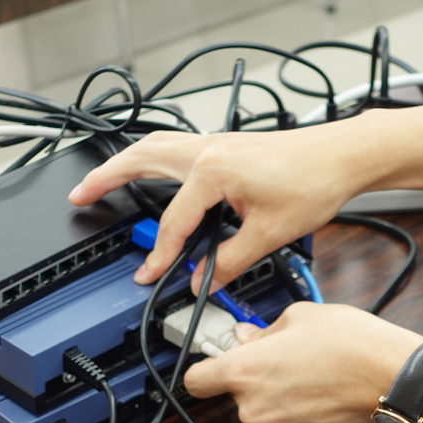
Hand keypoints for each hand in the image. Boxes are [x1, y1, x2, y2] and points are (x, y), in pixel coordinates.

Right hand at [69, 118, 381, 290]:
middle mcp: (208, 149)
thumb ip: (231, 260)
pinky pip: (176, 147)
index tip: (149, 275)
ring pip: (156, 146)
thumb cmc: (314, 182)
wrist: (342, 156)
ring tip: (104, 179)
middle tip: (79, 195)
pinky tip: (155, 173)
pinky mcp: (227, 145)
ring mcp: (216, 142)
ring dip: (126, 161)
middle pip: (141, 158)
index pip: (174, 221)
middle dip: (105, 177)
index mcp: (213, 170)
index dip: (161, 255)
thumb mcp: (269, 233)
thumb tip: (206, 279)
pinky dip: (154, 158)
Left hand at [184, 302, 422, 422]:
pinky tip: (326, 398)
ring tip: (314, 377)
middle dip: (258, 380)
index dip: (205, 369)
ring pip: (267, 415)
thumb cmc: (352, 344)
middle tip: (288, 360)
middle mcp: (254, 409)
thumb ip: (264, 331)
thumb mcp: (300, 316)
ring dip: (282, 400)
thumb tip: (250, 337)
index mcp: (244, 372)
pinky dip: (304, 419)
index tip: (214, 363)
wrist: (394, 379)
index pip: (196, 380)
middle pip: (238, 396)